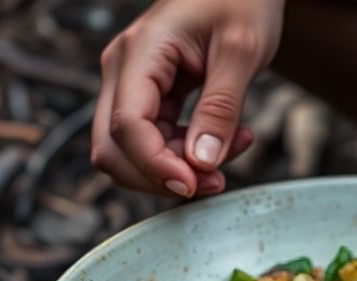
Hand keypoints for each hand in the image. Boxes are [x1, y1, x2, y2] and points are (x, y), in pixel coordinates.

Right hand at [92, 0, 282, 196]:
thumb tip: (201, 163)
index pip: (127, 125)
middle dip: (160, 178)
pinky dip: (187, 154)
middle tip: (215, 183)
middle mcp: (124, 70)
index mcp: (140, 52)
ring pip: (132, 153)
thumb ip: (221, 108)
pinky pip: (155, 142)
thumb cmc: (241, 1)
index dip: (155, 166)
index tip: (194, 185)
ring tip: (235, 148)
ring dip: (178, 168)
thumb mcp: (242, 51)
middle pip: (114, 149)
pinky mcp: (150, 97)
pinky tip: (229, 139)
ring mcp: (132, 85)